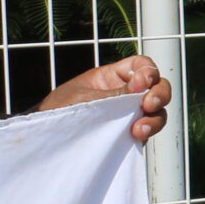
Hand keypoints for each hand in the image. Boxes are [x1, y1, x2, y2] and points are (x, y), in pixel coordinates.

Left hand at [37, 54, 171, 142]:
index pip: (141, 66)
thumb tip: (146, 86)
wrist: (45, 138)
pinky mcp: (129, 132)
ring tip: (140, 128)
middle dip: (159, 94)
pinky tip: (137, 135)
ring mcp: (129, 113)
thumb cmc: (58, 110)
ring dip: (155, 117)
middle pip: (157, 87)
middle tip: (149, 103)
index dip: (148, 70)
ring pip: (157, 110)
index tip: (143, 81)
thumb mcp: (85, 98)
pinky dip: (149, 131)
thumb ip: (116, 93)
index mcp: (113, 76)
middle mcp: (126, 93)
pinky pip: (149, 129)